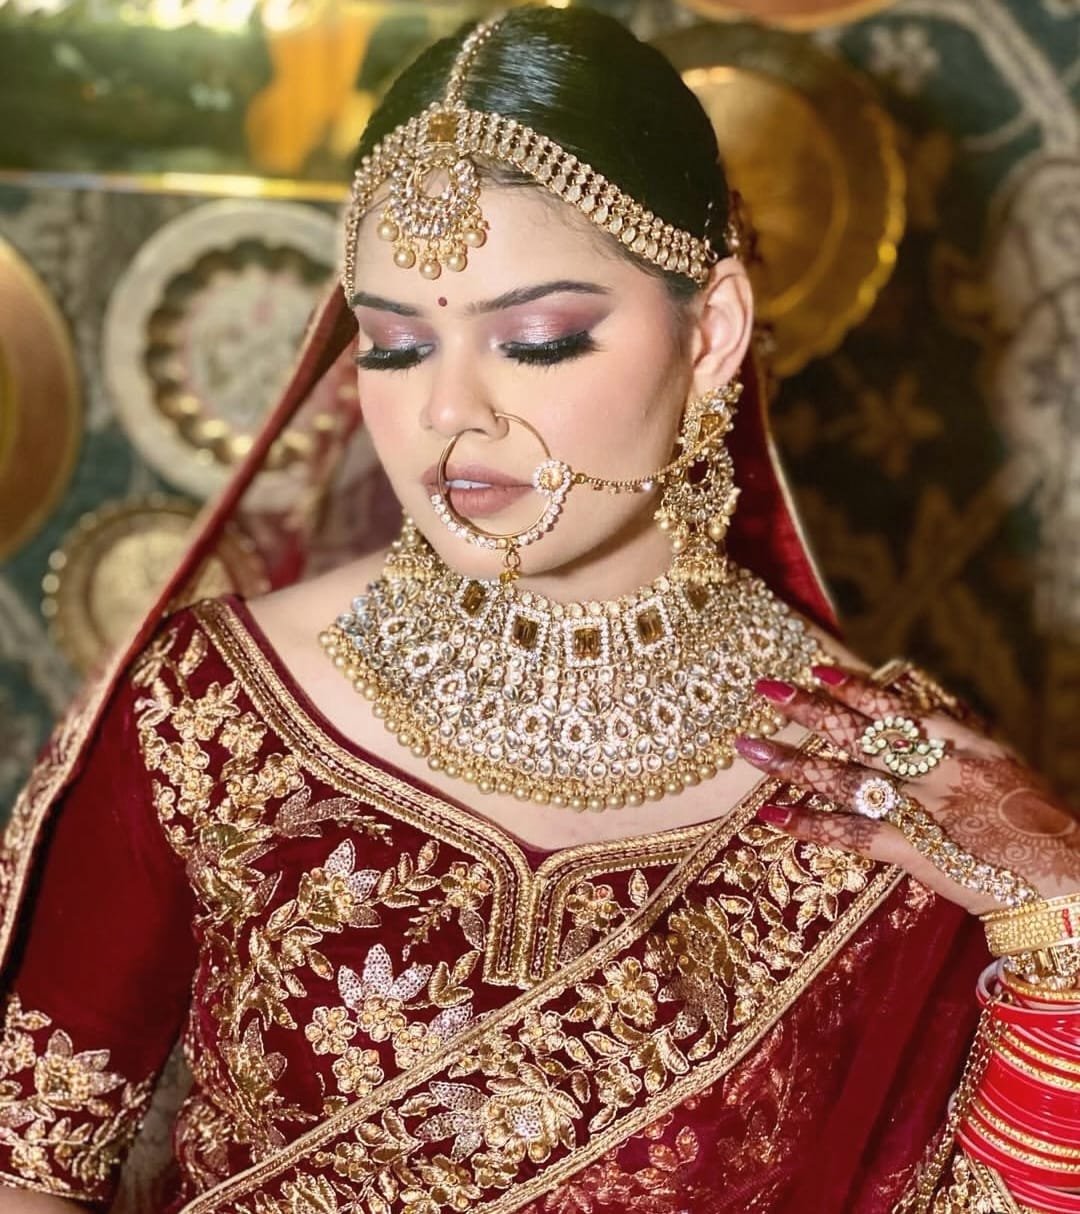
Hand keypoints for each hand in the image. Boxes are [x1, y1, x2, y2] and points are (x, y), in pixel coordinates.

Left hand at [734, 665, 1079, 914]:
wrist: (1068, 880)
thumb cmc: (1040, 829)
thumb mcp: (1005, 771)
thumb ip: (961, 747)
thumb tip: (930, 720)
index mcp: (962, 746)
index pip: (898, 708)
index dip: (855, 689)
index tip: (819, 670)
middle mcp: (934, 769)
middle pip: (858, 733)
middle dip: (809, 710)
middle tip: (766, 689)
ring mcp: (919, 808)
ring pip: (841, 777)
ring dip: (791, 762)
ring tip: (749, 747)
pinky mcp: (909, 849)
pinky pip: (847, 834)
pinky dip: (808, 825)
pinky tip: (771, 816)